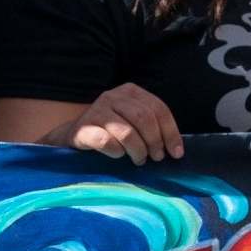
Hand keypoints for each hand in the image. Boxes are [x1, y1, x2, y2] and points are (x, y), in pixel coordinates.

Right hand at [58, 83, 184, 162]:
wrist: (75, 135)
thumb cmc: (111, 130)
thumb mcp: (133, 120)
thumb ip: (152, 126)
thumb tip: (176, 149)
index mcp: (131, 91)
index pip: (158, 109)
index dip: (171, 132)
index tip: (176, 153)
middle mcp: (113, 96)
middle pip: (144, 119)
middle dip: (155, 141)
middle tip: (157, 157)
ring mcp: (97, 110)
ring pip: (127, 132)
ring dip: (138, 150)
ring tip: (139, 159)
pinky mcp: (84, 127)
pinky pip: (106, 142)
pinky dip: (117, 152)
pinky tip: (118, 156)